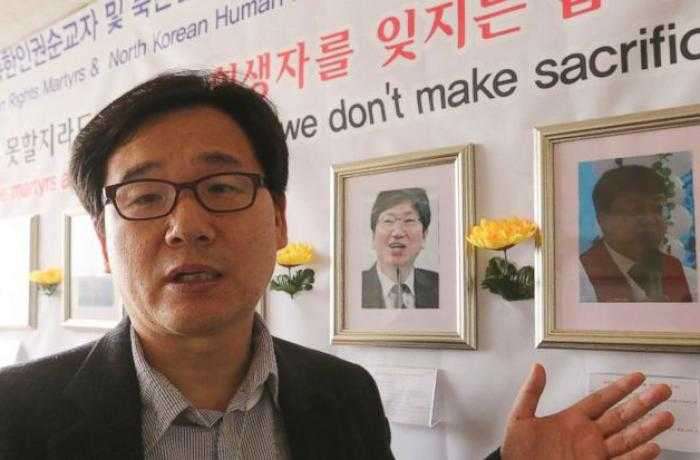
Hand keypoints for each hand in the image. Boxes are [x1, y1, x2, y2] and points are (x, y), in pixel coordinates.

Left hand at [501, 364, 673, 459]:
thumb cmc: (518, 453)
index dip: (620, 388)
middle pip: (621, 416)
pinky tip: (654, 448)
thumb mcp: (520, 418)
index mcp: (571, 420)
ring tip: (667, 416)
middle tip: (663, 390)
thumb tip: (537, 367)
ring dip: (647, 428)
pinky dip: (638, 456)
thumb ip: (531, 393)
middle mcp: (587, 436)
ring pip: (627, 438)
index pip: (601, 399)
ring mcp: (594, 454)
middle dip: (642, 403)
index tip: (638, 376)